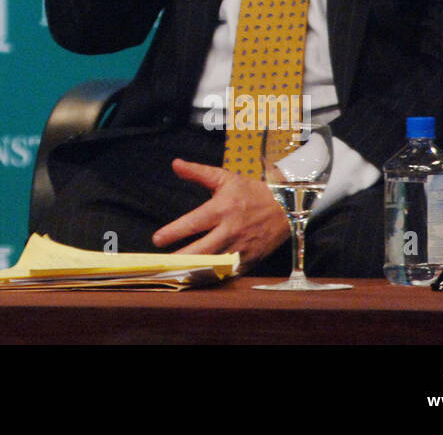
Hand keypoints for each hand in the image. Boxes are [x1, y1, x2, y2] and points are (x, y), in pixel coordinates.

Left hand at [151, 158, 289, 265]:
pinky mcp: (250, 260)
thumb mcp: (224, 177)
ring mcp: (241, 247)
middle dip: (181, 258)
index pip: (193, 222)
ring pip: (215, 265)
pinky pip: (230, 273)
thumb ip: (198, 172)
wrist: (285, 207)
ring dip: (195, 271)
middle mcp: (230, 230)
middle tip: (163, 263)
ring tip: (176, 274)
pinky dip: (214, 277)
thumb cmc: (250, 191)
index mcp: (221, 209)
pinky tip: (198, 279)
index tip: (157, 240)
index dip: (173, 232)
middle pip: (202, 249)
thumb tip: (175, 163)